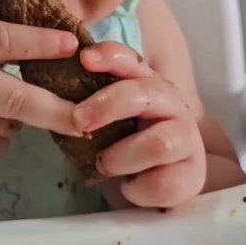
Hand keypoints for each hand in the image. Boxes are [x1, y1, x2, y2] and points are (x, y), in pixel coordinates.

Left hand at [73, 43, 206, 207]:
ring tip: (104, 164)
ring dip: (122, 157)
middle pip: (146, 94)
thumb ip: (87, 97)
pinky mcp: (192, 174)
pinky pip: (163, 183)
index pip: (131, 59)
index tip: (84, 58)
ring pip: (159, 144)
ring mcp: (186, 137)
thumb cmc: (123, 140)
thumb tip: (52, 85)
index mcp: (145, 81)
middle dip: (108, 105)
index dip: (110, 56)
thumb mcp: (103, 116)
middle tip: (79, 121)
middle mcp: (170, 102)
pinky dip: (138, 189)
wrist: (155, 181)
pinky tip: (129, 186)